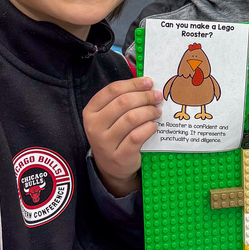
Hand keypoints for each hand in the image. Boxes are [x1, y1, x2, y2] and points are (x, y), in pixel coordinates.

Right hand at [82, 76, 161, 195]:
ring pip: (131, 118)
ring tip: (157, 111)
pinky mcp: (119, 156)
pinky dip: (148, 128)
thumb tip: (146, 83)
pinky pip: (137, 136)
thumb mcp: (110, 117)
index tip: (148, 82)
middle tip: (157, 97)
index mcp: (91, 111)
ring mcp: (105, 143)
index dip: (133, 84)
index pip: (113, 90)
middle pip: (123, 102)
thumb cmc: (114, 135)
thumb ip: (122, 100)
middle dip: (144, 97)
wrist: (111, 167)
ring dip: (149, 111)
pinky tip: (154, 126)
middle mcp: (94, 126)